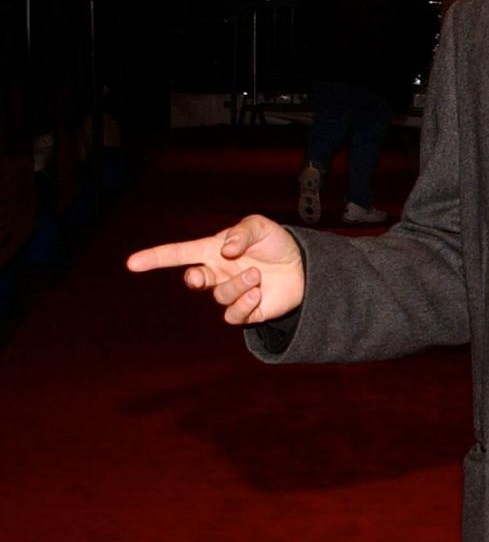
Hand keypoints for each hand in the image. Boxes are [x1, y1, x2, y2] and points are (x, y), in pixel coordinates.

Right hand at [126, 214, 305, 324]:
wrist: (303, 267)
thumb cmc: (275, 243)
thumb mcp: (260, 227)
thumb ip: (241, 233)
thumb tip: (226, 250)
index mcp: (213, 250)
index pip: (178, 254)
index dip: (154, 258)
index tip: (132, 263)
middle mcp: (217, 273)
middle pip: (193, 280)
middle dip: (194, 279)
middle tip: (200, 276)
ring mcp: (231, 293)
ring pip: (219, 296)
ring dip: (236, 286)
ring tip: (257, 275)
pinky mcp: (246, 312)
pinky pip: (233, 315)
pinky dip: (243, 304)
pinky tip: (257, 293)